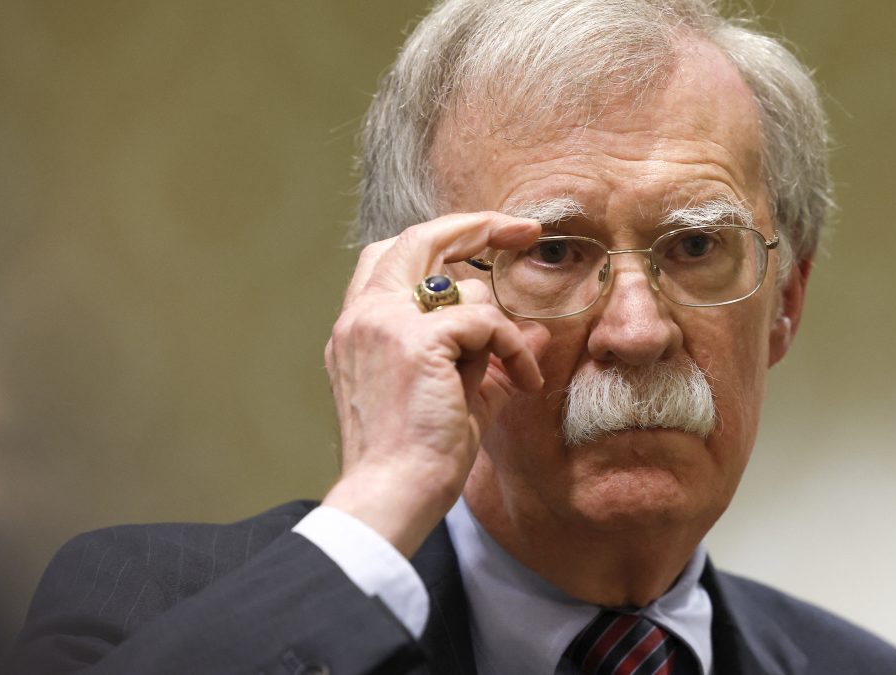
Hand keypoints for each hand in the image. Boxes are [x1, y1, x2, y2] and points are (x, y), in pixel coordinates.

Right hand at [321, 212, 546, 556]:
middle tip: (524, 229)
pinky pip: (485, 322)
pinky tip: (523, 383)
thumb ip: (487, 359)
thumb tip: (535, 333)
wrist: (392, 495)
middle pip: (418, 238)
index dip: (443, 239)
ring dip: (501, 328)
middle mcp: (363, 316)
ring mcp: (384, 324)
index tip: (488, 242)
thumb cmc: (418, 457)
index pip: (394, 256)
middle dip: (476, 224)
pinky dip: (513, 347)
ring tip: (515, 374)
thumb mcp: (456, 397)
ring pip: (463, 287)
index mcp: (360, 328)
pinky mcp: (415, 341)